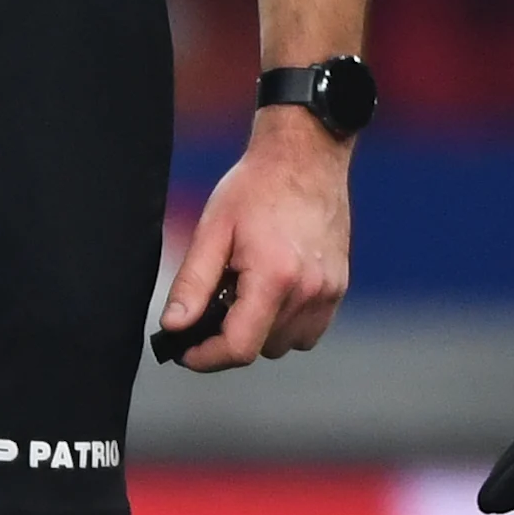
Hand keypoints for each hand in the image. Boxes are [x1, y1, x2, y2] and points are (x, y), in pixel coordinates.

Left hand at [157, 111, 351, 371]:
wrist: (305, 157)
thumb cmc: (256, 187)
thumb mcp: (212, 231)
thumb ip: (192, 284)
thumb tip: (174, 327)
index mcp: (274, 277)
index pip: (239, 348)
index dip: (206, 358)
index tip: (186, 350)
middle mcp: (309, 291)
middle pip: (260, 349)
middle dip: (231, 336)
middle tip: (216, 300)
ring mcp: (330, 292)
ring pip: (286, 345)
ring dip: (260, 331)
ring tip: (246, 290)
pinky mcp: (339, 288)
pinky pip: (308, 330)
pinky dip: (285, 323)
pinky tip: (272, 290)